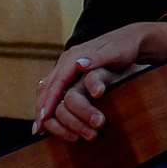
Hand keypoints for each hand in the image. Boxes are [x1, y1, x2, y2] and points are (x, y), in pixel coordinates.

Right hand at [33, 20, 166, 139]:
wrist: (128, 39)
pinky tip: (49, 118)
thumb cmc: (123, 48)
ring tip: (40, 128)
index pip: (57, 81)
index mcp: (75, 56)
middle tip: (38, 128)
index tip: (44, 117)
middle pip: (48, 85)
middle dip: (41, 107)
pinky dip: (49, 103)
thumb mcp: (115, 53)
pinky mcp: (71, 72)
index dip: (50, 100)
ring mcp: (67, 66)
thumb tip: (79, 65)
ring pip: (48, 87)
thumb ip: (98, 59)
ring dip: (42, 106)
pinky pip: (55, 88)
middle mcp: (67, 60)